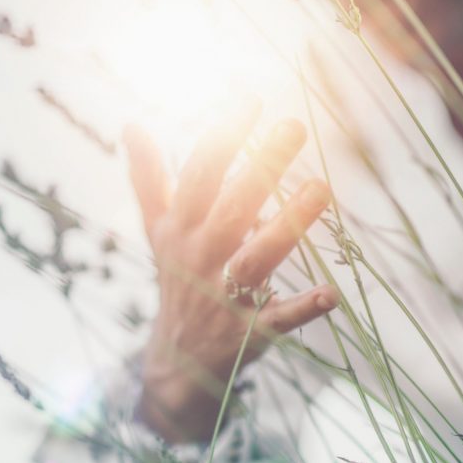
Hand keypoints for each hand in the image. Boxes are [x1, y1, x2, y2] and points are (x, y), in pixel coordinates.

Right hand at [123, 99, 338, 442]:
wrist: (175, 364)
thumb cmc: (176, 281)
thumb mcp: (159, 230)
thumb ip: (150, 178)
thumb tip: (131, 125)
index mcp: (180, 229)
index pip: (200, 176)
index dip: (224, 137)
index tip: (251, 98)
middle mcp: (199, 259)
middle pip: (231, 208)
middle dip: (261, 167)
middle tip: (295, 126)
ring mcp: (222, 297)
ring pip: (254, 259)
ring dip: (287, 227)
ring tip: (322, 189)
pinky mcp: (247, 334)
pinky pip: (276, 321)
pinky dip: (301, 309)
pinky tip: (330, 293)